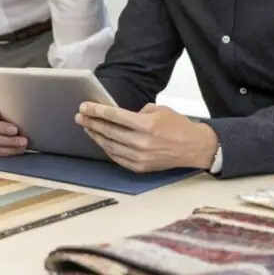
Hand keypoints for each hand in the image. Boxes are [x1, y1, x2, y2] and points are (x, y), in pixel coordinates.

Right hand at [0, 102, 28, 155]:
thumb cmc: (17, 109)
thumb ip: (12, 101)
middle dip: (2, 128)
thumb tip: (23, 94)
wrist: (22, 124)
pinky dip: (10, 150)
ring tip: (23, 141)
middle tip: (15, 129)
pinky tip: (21, 148)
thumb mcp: (13, 103)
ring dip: (9, 141)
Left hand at [75, 102, 216, 172]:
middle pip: (109, 131)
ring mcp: (140, 157)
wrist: (193, 147)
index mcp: (147, 125)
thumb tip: (120, 116)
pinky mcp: (140, 167)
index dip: (97, 111)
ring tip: (87, 128)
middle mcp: (141, 142)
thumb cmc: (177, 125)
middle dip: (92, 122)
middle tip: (80, 116)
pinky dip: (107, 148)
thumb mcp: (160, 110)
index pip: (115, 116)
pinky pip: (117, 157)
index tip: (84, 107)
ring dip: (96, 136)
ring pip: (110, 145)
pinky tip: (101, 141)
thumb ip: (138, 112)